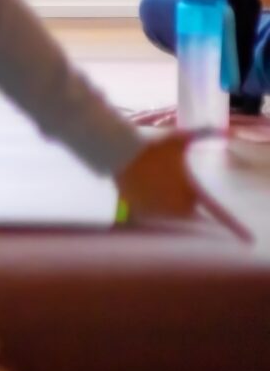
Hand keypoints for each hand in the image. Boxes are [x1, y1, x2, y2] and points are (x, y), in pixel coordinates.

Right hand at [115, 128, 252, 239]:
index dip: (236, 228)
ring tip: (152, 179)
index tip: (249, 241)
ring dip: (165, 200)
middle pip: (189, 209)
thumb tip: (227, 130)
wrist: (120, 154)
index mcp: (193, 191)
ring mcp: (161, 212)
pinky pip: (152, 213)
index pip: (219, 213)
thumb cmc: (153, 147)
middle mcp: (179, 206)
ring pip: (169, 212)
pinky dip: (149, 202)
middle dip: (182, 197)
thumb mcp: (180, 138)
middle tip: (167, 177)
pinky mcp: (143, 214)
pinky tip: (142, 186)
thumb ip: (204, 133)